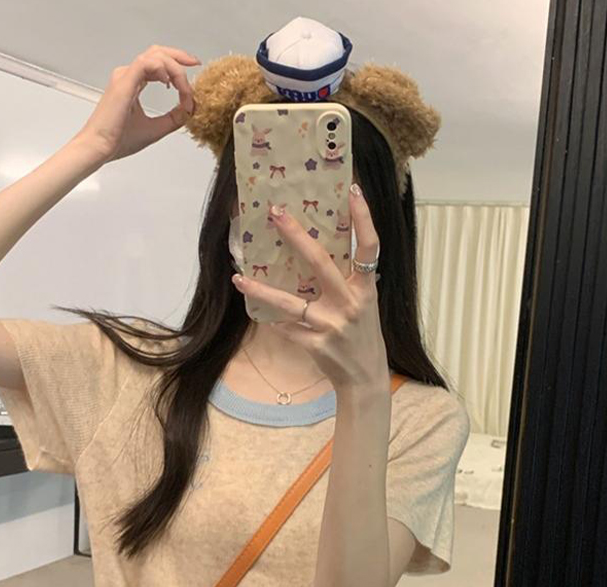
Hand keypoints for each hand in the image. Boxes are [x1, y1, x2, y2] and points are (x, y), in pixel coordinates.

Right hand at [73, 44, 200, 163]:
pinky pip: (147, 63)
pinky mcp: (124, 82)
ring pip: (155, 56)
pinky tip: (171, 85)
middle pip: (157, 52)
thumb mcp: (156, 128)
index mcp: (133, 83)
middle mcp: (128, 75)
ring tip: (185, 91)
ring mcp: (125, 76)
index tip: (191, 81)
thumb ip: (173, 118)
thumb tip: (190, 110)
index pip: (157, 64)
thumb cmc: (118, 140)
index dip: (177, 67)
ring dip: (176, 70)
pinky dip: (164, 70)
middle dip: (179, 56)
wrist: (100, 147)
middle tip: (195, 64)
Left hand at [231, 183, 388, 391]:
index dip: (363, 217)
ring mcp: (332, 326)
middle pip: (320, 263)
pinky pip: (287, 328)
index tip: (352, 189)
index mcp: (365, 289)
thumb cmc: (362, 335)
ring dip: (261, 291)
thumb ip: (347, 280)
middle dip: (296, 236)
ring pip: (290, 303)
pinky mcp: (316, 345)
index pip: (369, 246)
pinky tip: (259, 315)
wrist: (365, 377)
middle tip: (276, 213)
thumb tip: (316, 249)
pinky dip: (274, 322)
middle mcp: (350, 303)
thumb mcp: (364, 304)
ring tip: (238, 278)